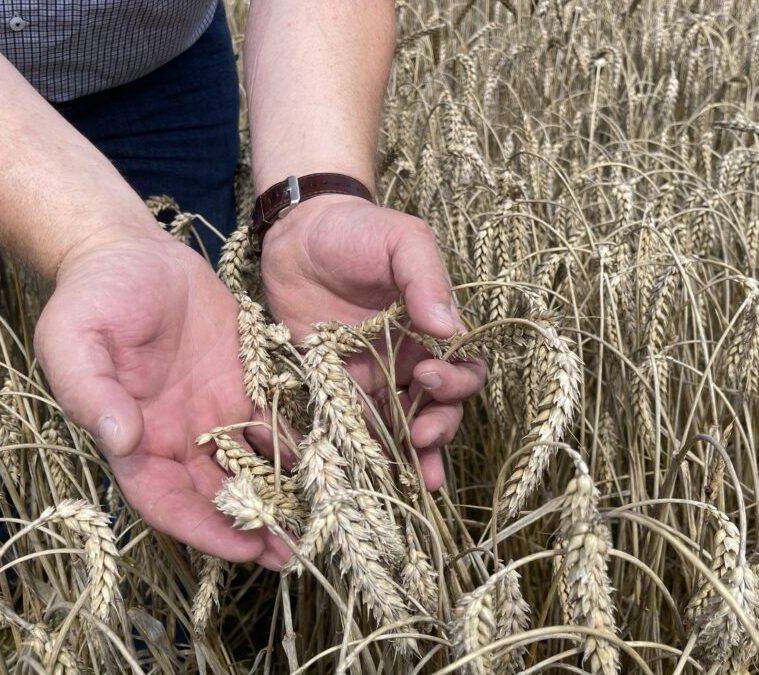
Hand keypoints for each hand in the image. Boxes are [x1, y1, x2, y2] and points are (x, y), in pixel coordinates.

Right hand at [35, 228, 289, 568]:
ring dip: (282, 497)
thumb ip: (90, 391)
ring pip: (250, 468)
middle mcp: (176, 438)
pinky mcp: (241, 385)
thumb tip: (120, 440)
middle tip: (296, 555)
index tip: (244, 548)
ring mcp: (210, 414)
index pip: (167, 502)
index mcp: (134, 439)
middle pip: (215, 497)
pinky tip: (331, 463)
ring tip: (323, 519)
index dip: (203, 529)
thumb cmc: (93, 296)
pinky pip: (272, 424)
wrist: (130, 253)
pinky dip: (297, 448)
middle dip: (253, 528)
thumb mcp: (75, 338)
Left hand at [260, 195, 486, 490]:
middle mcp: (404, 364)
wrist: (296, 230)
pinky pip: (345, 426)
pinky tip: (357, 474)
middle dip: (436, 431)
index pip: (462, 373)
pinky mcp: (327, 388)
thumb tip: (451, 331)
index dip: (456, 386)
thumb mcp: (402, 241)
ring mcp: (366, 380)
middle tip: (421, 437)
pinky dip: (354, 451)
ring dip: (406, 458)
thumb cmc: (358, 231)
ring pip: (395, 430)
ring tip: (410, 482)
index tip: (430, 377)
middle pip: (435, 412)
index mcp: (431, 334)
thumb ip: (427, 279)